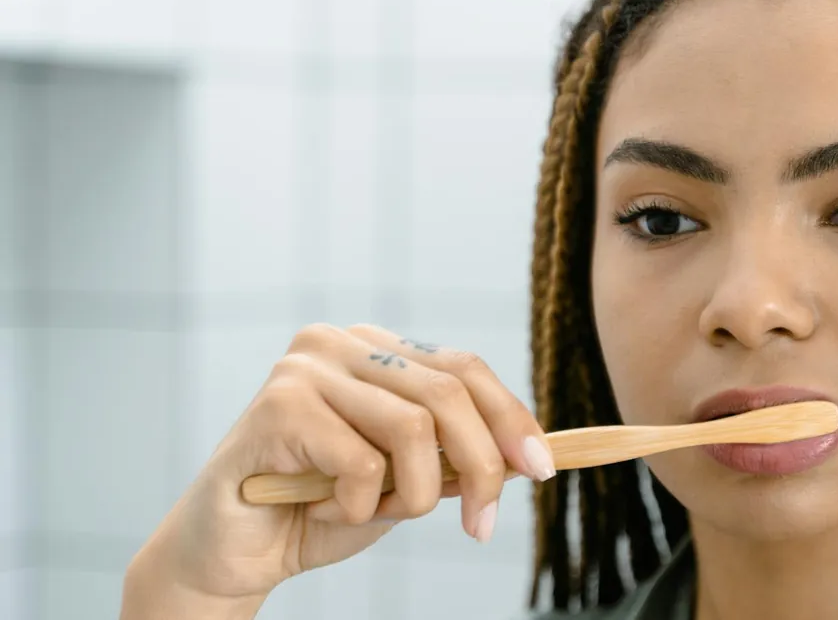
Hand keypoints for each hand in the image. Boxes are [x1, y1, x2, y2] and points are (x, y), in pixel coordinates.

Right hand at [121, 323, 555, 616]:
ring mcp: (306, 368)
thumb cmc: (321, 510)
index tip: (543, 469)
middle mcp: (341, 344)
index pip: (465, 368)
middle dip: (482, 466)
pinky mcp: (279, 405)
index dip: (512, 418)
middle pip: (449, 392)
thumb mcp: (406, 481)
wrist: (236, 551)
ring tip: (374, 515)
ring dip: (414, 495)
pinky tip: (323, 510)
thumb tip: (526, 454)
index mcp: (377, 350)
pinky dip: (359, 506)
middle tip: (481, 525)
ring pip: (413, 429)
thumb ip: (453, 457)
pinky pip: (362, 463)